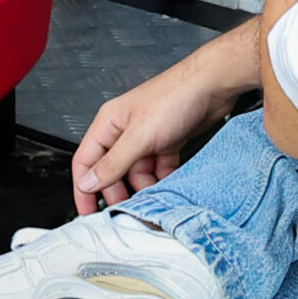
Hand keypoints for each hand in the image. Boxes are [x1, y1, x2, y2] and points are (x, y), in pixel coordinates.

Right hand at [72, 50, 242, 214]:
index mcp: (109, 123)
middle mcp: (125, 130)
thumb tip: (88, 182)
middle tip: (125, 211)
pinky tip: (168, 186)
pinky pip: (158, 169)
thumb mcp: (139, 136)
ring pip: (136, 172)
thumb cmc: (175, 96)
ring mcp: (147, 137)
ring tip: (151, 199)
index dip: (83, 187)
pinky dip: (162, 179)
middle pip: (111, 169)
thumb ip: (113, 163)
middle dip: (117, 191)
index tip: (87, 212)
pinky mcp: (167, 142)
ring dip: (143, 187)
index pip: (86, 160)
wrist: (214, 86)